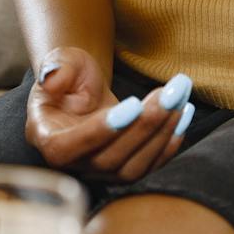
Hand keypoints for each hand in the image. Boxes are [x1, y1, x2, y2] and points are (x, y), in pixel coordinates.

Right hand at [27, 47, 192, 182]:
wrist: (84, 91)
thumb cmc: (70, 76)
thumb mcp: (60, 61)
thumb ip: (56, 67)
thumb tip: (51, 78)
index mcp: (48, 139)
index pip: (69, 146)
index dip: (101, 130)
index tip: (132, 105)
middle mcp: (74, 163)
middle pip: (110, 158)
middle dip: (144, 126)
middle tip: (169, 94)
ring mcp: (102, 172)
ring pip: (134, 167)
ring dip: (161, 134)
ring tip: (179, 99)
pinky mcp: (126, 170)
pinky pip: (150, 166)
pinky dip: (170, 143)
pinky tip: (184, 115)